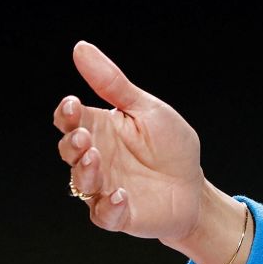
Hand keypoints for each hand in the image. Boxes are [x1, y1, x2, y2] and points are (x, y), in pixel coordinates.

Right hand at [53, 41, 207, 243]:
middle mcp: (96, 159)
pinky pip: (104, 214)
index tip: (73, 105)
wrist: (195, 187)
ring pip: (81, 182)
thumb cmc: (171, 147)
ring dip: (86, 171)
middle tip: (85, 138)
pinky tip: (119, 195)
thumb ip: (113, 84)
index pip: (70, 120)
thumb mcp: (148, 110)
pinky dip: (108, 207)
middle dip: (72, 144)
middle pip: (69, 150)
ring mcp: (104, 187)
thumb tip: (81, 48)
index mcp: (100, 130)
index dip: (66, 114)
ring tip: (96, 158)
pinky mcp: (118, 214)